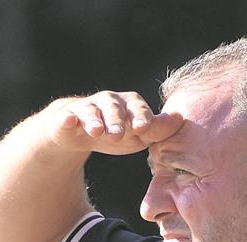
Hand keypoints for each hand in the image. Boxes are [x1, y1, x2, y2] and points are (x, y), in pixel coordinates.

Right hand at [47, 90, 183, 155]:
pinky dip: (67, 119)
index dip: (140, 117)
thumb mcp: (139, 135)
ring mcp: (86, 108)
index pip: (137, 108)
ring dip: (94, 120)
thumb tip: (180, 119)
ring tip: (97, 131)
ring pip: (90, 111)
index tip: (143, 128)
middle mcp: (108, 101)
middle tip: (119, 135)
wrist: (79, 133)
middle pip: (113, 107)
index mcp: (129, 104)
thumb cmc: (116, 132)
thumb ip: (158, 129)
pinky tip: (68, 122)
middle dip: (117, 120)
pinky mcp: (66, 118)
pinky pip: (66, 117)